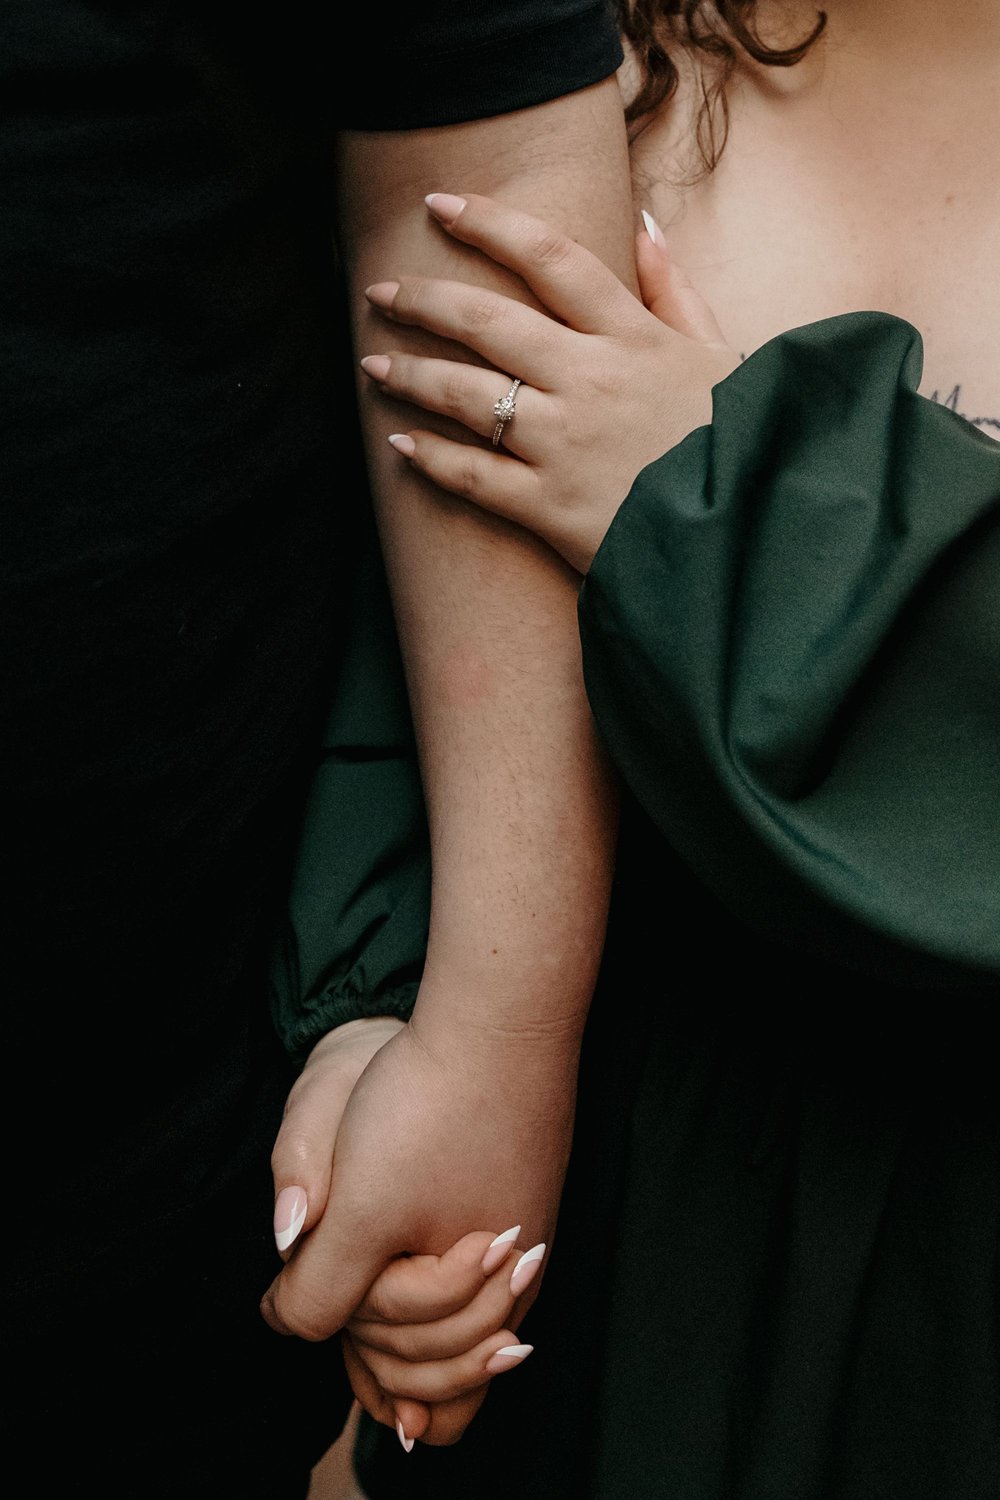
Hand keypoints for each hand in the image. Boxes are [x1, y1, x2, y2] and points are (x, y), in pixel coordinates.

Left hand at [261, 1014, 577, 1443]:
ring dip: (417, 1330)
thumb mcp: (360, 1207)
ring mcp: (524, 1235)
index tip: (299, 1308)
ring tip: (372, 1324)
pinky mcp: (521, 1192)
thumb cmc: (430, 1111)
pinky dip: (440, 1285)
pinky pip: (482, 1273)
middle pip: (446, 1363)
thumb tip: (282, 1320)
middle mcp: (515, 1281)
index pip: (411, 1379)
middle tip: (341, 1323)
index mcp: (475, 1297)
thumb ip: (320, 1285)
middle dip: (389, 1357)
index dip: (349, 1356)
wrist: (501, 1016)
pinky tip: (412, 1263)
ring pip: (469, 1322)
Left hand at [360, 192, 737, 572]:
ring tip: (373, 363)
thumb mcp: (721, 357)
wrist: (750, 535)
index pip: (551, 259)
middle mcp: (590, 381)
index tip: (440, 204)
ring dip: (410, 374)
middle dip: (424, 300)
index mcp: (632, 338)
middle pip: (488, 322)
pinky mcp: (551, 507)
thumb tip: (642, 226)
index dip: (489, 224)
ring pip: (467, 396)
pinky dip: (430, 458)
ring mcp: (565, 444)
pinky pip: (473, 476)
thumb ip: (676, 292)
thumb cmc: (737, 444)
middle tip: (380, 291)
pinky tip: (400, 442)